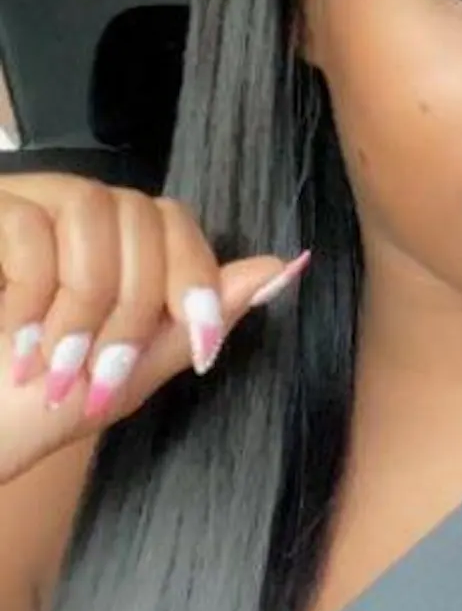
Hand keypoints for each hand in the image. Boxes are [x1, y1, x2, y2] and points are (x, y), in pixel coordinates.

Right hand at [0, 174, 308, 483]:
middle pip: (143, 215)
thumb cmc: (27, 406)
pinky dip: (33, 297)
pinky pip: (30, 228)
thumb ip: (197, 320)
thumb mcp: (128, 372)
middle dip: (138, 306)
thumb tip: (286, 267)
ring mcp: (20, 203)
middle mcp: (69, 213)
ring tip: (55, 362)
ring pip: (93, 211)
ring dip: (87, 303)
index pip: (176, 221)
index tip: (203, 345)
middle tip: (103, 372)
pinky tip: (15, 344)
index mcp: (111, 247)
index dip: (197, 278)